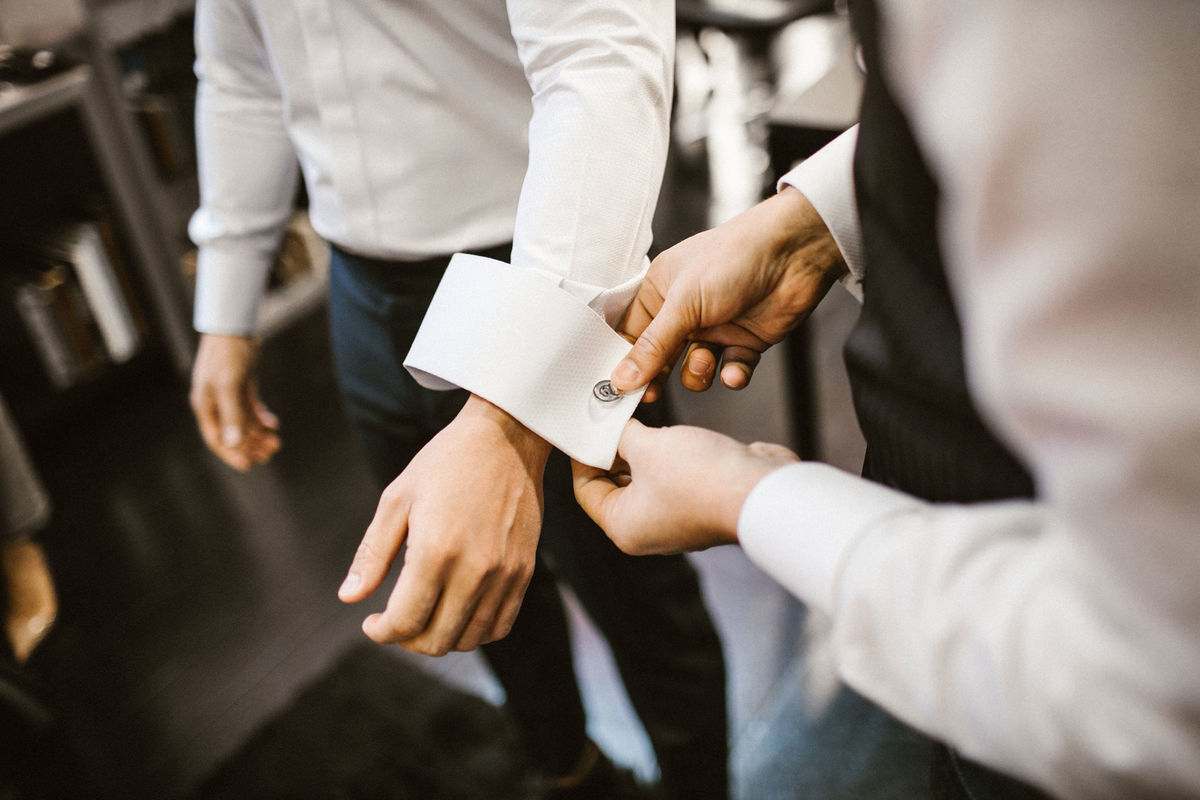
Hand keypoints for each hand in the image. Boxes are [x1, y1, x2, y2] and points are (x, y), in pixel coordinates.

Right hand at [189, 333, 280, 470]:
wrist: (234, 325)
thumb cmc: (227, 354)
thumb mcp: (229, 386)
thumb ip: (232, 415)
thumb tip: (234, 444)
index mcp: (206, 405)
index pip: (217, 439)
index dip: (232, 454)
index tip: (249, 465)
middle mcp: (215, 402)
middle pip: (233, 433)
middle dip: (251, 445)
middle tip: (270, 453)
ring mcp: (228, 393)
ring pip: (243, 421)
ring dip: (259, 433)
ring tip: (276, 442)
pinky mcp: (241, 384)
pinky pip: (250, 407)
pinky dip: (261, 417)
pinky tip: (274, 424)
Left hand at [337, 395, 551, 655]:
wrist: (507, 438)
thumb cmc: (445, 462)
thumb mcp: (397, 499)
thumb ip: (373, 553)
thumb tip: (348, 598)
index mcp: (435, 550)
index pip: (405, 621)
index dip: (382, 632)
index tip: (372, 622)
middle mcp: (474, 569)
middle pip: (437, 641)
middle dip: (407, 640)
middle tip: (395, 621)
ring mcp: (504, 573)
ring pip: (469, 639)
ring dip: (441, 638)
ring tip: (426, 616)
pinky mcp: (524, 571)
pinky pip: (500, 625)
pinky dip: (475, 631)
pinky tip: (457, 612)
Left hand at [572, 419, 798, 554]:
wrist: (761, 491)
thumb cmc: (701, 478)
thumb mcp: (647, 446)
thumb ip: (622, 435)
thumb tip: (612, 424)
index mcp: (624, 527)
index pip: (586, 490)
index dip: (584, 455)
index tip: (586, 427)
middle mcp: (649, 531)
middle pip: (617, 486)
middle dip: (615, 451)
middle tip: (612, 417)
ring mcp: (678, 521)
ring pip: (649, 480)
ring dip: (645, 451)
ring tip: (642, 420)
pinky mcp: (703, 506)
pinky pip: (676, 479)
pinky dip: (672, 457)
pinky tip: (674, 434)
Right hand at [611, 186, 846, 399]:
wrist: (794, 253)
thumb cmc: (732, 260)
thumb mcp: (683, 304)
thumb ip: (652, 346)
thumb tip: (620, 379)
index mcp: (660, 291)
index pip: (631, 334)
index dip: (624, 362)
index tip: (617, 389)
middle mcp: (685, 311)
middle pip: (659, 357)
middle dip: (657, 376)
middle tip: (651, 395)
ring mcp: (715, 328)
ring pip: (694, 370)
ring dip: (698, 372)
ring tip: (706, 360)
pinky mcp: (744, 342)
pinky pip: (730, 371)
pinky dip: (732, 375)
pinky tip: (734, 372)